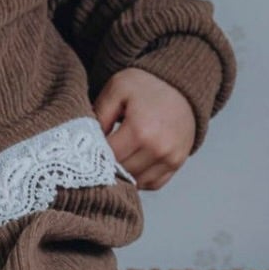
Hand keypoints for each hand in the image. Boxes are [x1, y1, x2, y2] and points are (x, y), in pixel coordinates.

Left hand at [93, 67, 196, 190]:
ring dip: (123, 174)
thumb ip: (99, 114)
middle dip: (107, 166)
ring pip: (136, 182)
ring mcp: (170, 158)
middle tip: (99, 153)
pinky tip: (132, 162)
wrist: (180, 86)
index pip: (107, 158)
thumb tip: (88, 141)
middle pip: (121, 172)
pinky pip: (152, 183)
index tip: (87, 148)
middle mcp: (157, 149)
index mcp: (140, 130)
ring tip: (115, 158)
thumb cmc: (146, 86)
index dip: (94, 155)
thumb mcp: (116, 89)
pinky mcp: (177, 163)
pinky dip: (140, 178)